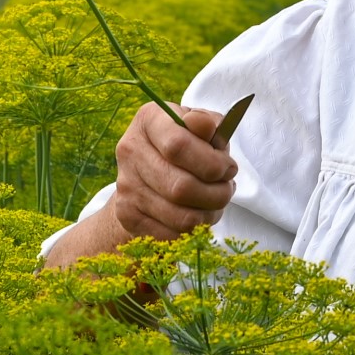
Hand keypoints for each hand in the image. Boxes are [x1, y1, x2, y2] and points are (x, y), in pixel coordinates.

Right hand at [109, 101, 236, 240]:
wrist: (152, 171)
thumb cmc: (189, 144)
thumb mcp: (203, 127)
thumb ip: (209, 125)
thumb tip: (205, 125)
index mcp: (149, 120)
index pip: (179, 145)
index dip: (212, 163)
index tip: (228, 168)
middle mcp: (130, 151)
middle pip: (181, 187)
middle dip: (217, 193)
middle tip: (228, 188)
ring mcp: (126, 186)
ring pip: (180, 216)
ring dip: (210, 213)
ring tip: (217, 202)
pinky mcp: (128, 215)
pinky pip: (172, 234)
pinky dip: (195, 229)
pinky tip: (200, 214)